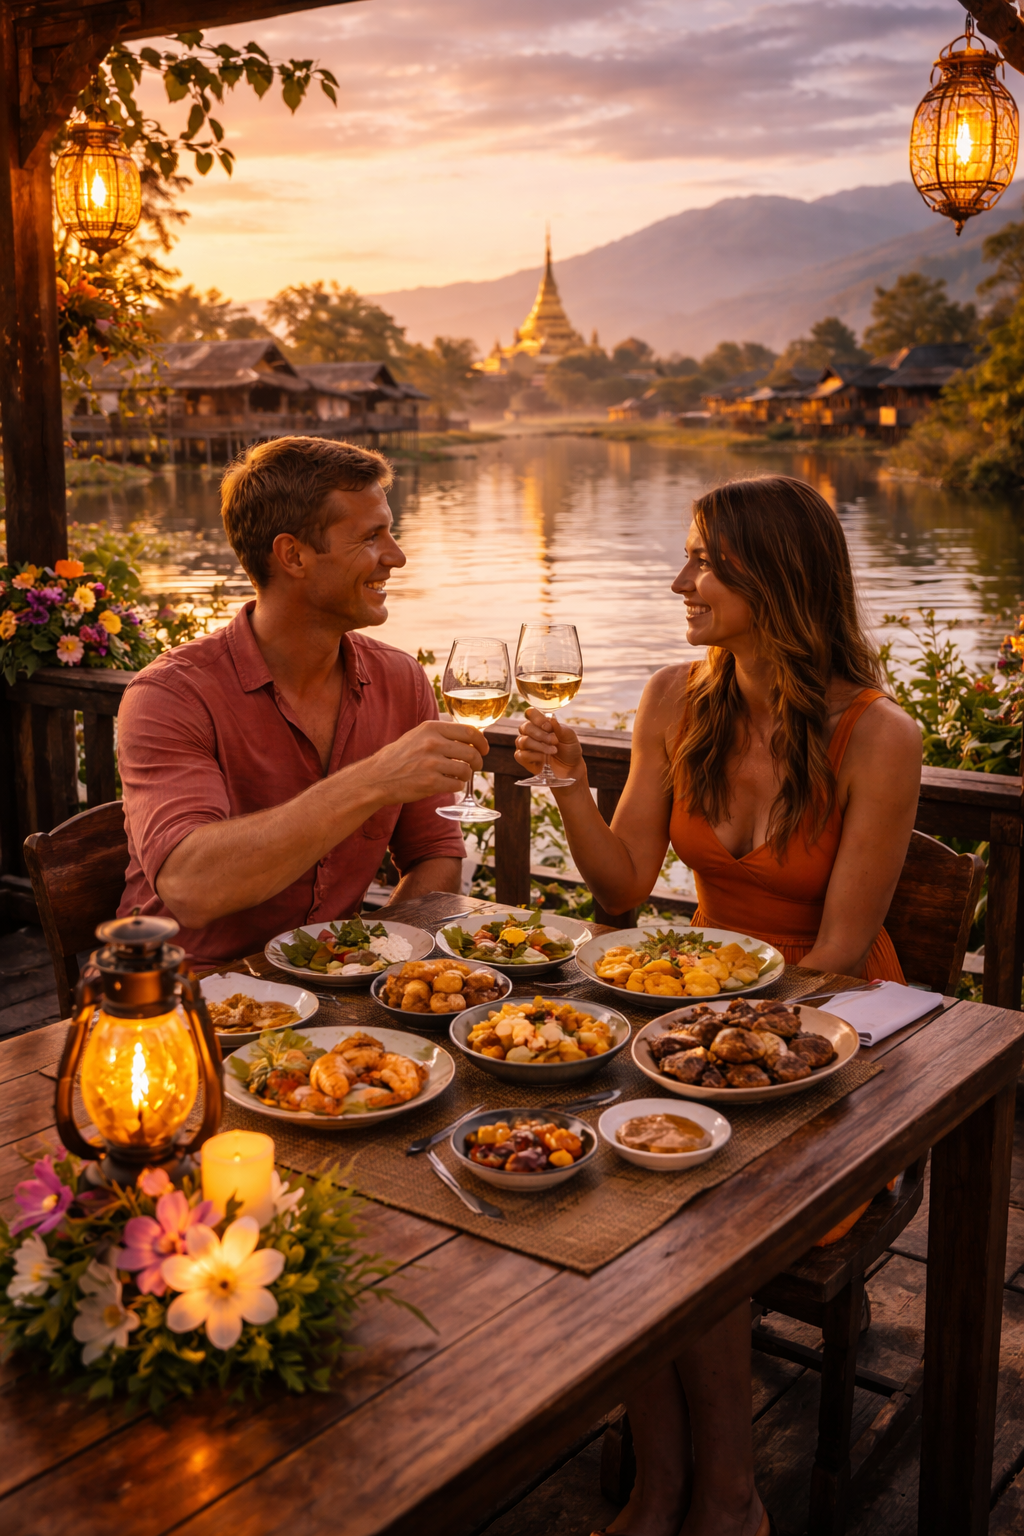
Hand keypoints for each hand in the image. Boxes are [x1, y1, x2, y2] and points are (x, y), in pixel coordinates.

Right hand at [363, 719, 487, 804]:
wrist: (377, 777)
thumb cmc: (398, 757)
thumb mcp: (417, 736)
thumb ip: (440, 734)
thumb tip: (470, 737)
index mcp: (431, 728)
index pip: (469, 731)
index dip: (481, 742)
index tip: (484, 749)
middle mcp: (432, 743)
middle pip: (471, 752)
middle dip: (478, 761)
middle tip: (476, 766)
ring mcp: (431, 764)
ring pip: (466, 770)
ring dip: (466, 776)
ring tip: (458, 777)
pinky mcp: (430, 783)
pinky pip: (457, 785)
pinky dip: (456, 787)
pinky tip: (448, 785)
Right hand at [515, 708, 583, 781]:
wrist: (571, 769)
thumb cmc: (570, 750)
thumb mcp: (570, 737)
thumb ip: (560, 728)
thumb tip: (551, 718)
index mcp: (540, 724)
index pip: (530, 714)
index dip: (537, 719)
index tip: (549, 727)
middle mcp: (530, 733)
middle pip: (525, 727)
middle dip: (541, 734)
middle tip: (555, 741)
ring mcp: (525, 746)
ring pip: (523, 741)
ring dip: (540, 746)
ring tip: (553, 751)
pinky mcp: (524, 759)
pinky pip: (521, 755)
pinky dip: (535, 756)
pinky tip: (544, 759)